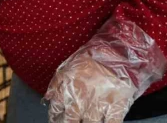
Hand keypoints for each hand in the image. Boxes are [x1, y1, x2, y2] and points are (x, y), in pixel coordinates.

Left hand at [45, 17, 166, 122]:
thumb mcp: (68, 66)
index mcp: (68, 88)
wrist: (117, 52)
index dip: (55, 117)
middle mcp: (81, 98)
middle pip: (70, 121)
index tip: (56, 119)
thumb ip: (56, 84)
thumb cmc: (91, 57)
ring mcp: (98, 104)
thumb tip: (49, 99)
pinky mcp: (116, 106)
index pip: (56, 109)